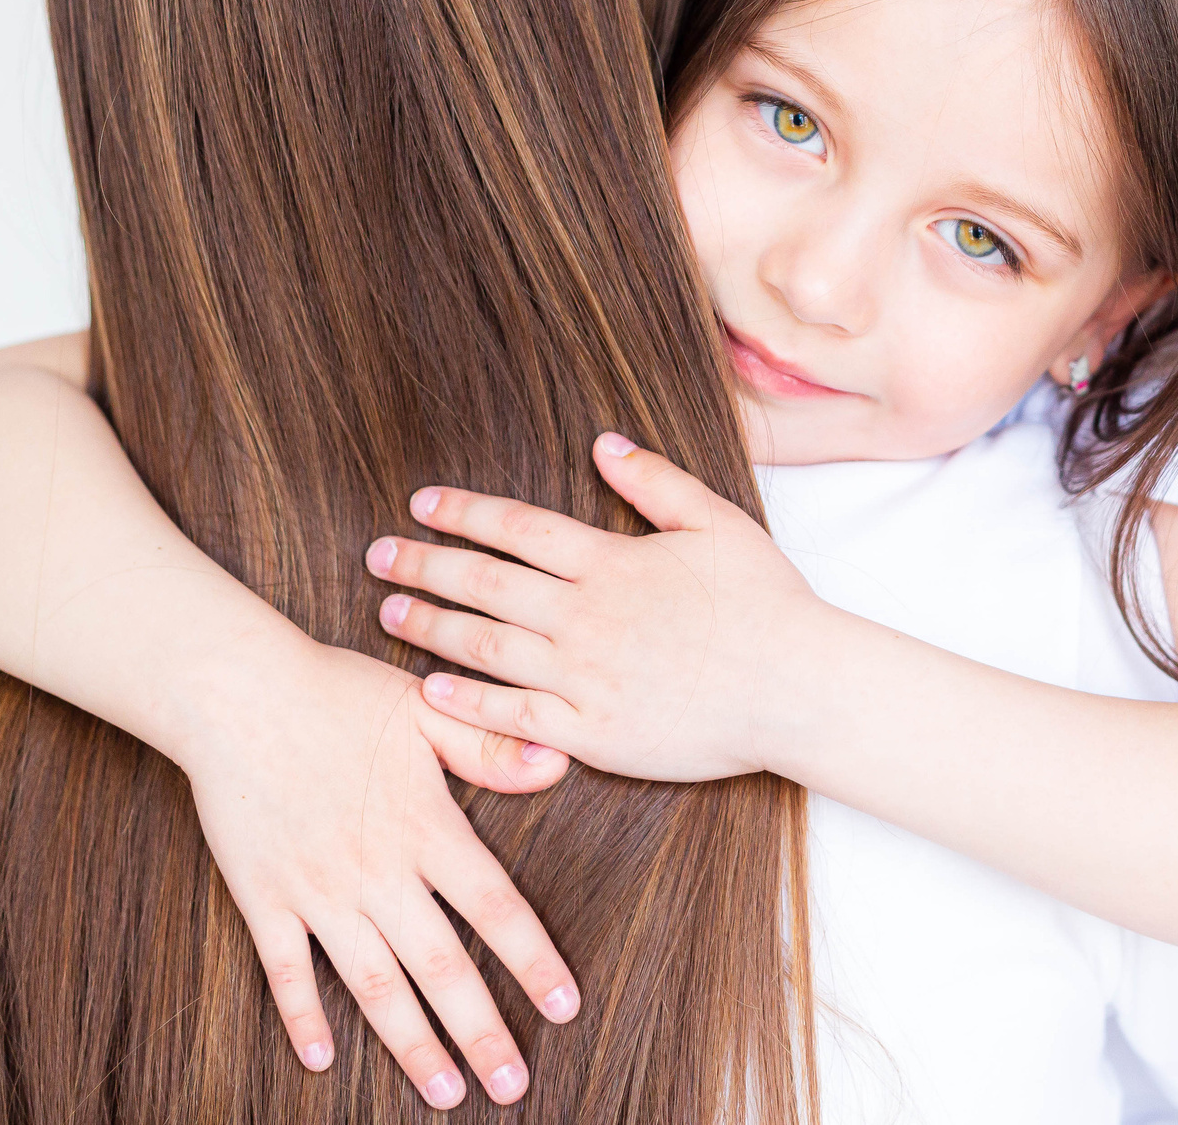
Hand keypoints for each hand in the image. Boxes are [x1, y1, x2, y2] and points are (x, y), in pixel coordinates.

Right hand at [182, 636, 579, 1110]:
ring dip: (413, 1045)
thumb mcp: (426, 710)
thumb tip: (558, 765)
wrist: (235, 690)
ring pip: (374, 985)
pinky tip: (321, 1061)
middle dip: (481, 1032)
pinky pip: (285, 971)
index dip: (532, 961)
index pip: (495, 908)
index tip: (565, 1008)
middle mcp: (378, 872)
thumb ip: (490, 748)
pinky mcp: (263, 897)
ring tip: (446, 1093)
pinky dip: (302, 1017)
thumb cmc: (337, 691)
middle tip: (513, 1088)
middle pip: (442, 967)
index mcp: (426, 828)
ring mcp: (318, 891)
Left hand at [371, 433, 832, 782]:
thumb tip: (602, 443)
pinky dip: (465, 702)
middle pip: (485, 585)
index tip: (422, 503)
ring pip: (485, 648)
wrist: (798, 688)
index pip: (519, 529)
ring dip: (431, 626)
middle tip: (378, 555)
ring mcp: (584, 678)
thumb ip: (656, 482)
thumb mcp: (719, 522)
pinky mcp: (592, 734)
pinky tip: (429, 688)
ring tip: (390, 611)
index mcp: (613, 563)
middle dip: (425, 565)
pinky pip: (511, 717)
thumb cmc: (767, 604)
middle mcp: (586, 617)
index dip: (465, 513)